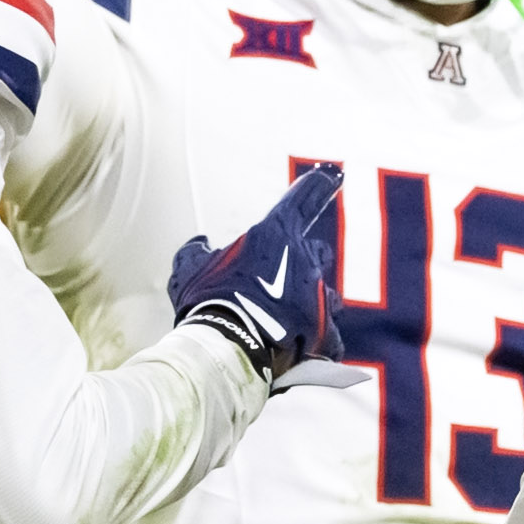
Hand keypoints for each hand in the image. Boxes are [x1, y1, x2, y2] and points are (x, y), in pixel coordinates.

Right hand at [172, 164, 364, 389]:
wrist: (227, 346)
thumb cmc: (207, 302)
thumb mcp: (189, 268)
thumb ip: (195, 252)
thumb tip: (200, 244)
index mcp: (275, 234)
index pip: (304, 198)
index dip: (320, 184)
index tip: (334, 174)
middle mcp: (305, 260)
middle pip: (316, 252)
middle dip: (303, 261)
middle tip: (279, 281)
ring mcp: (319, 296)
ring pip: (326, 294)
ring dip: (312, 302)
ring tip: (285, 321)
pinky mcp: (326, 332)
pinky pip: (331, 335)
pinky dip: (320, 341)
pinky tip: (302, 349)